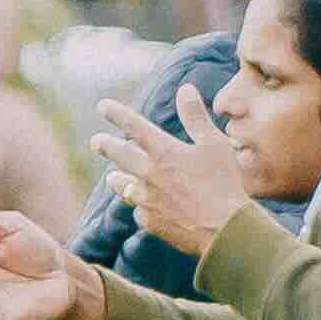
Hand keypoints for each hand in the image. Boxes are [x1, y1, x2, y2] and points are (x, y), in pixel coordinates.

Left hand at [88, 90, 252, 259]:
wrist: (224, 230)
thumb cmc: (225, 184)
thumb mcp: (215, 145)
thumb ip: (196, 117)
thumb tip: (185, 89)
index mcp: (164, 151)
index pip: (133, 126)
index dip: (116, 114)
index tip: (102, 106)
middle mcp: (148, 173)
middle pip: (118, 155)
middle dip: (104, 145)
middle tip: (95, 142)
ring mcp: (146, 199)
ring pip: (121, 185)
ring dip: (116, 178)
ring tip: (113, 177)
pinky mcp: (149, 221)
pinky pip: (137, 210)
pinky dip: (140, 205)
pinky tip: (144, 207)